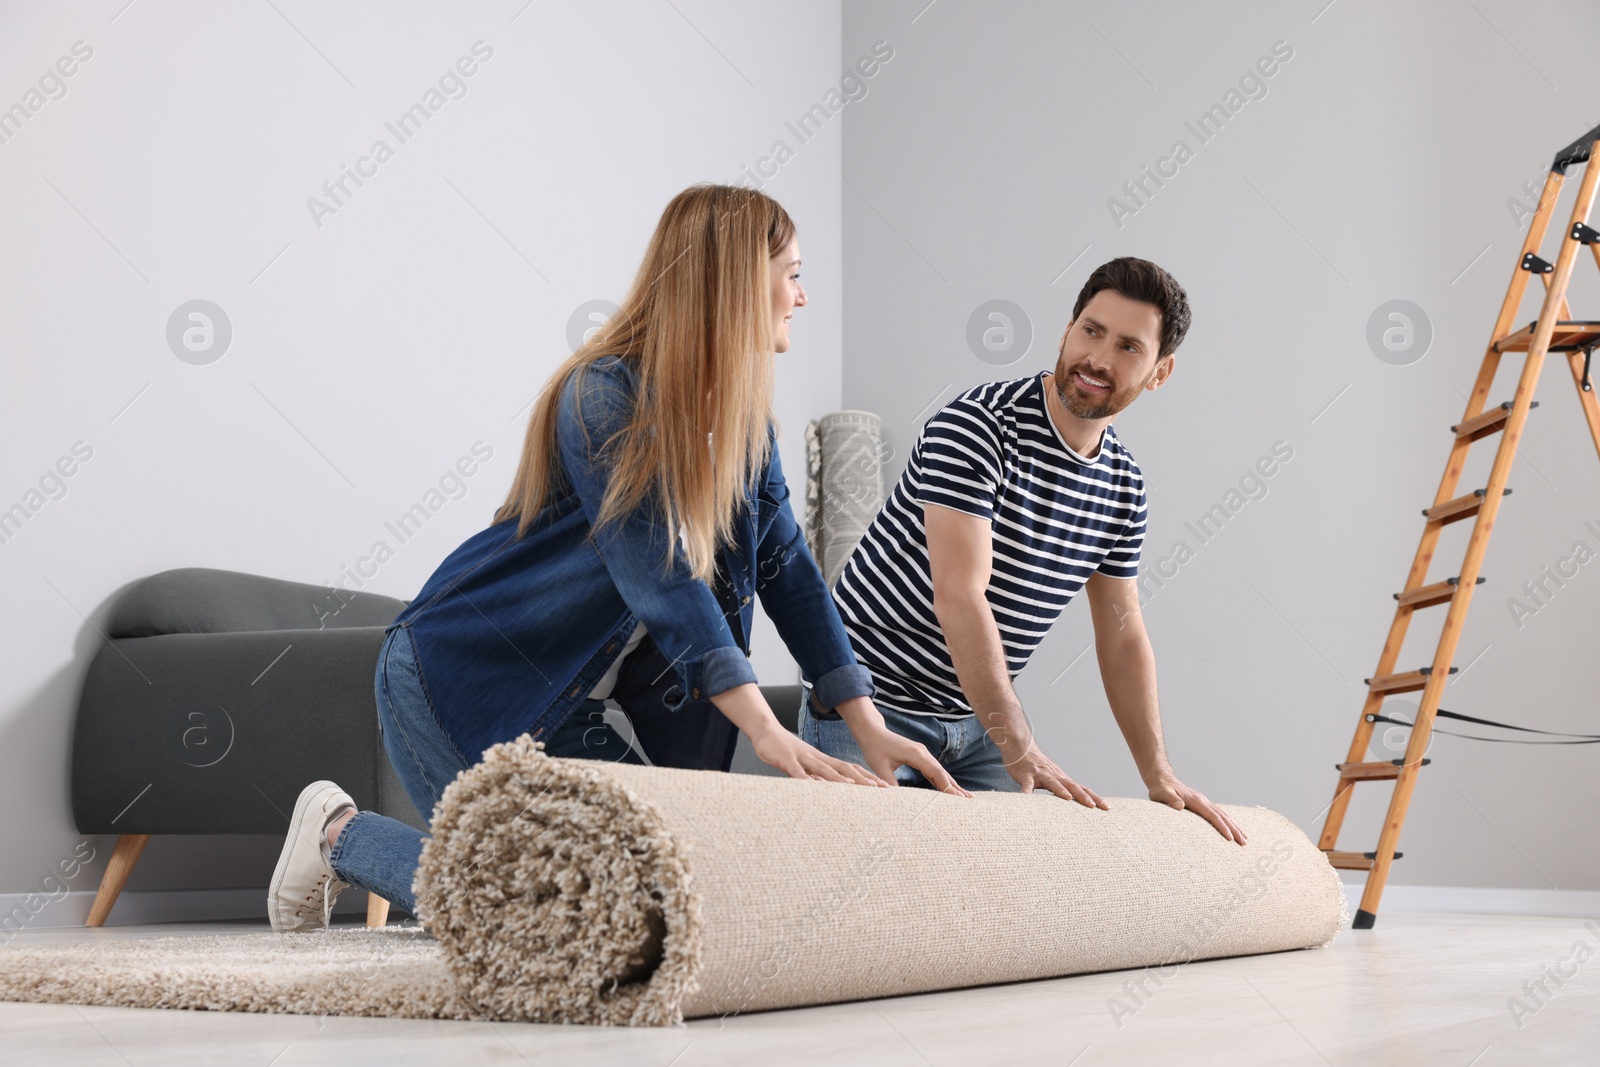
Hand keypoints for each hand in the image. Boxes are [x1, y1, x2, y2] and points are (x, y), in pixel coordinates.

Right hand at [749, 725, 886, 786]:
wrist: (767, 732)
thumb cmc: (786, 752)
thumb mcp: (805, 766)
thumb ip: (817, 777)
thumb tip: (831, 791)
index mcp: (823, 761)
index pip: (850, 769)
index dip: (867, 777)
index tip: (883, 787)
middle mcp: (817, 758)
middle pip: (844, 769)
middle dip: (862, 779)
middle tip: (880, 789)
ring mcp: (803, 758)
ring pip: (824, 769)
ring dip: (839, 778)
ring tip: (854, 787)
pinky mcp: (787, 760)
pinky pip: (797, 771)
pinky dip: (805, 779)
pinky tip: (812, 787)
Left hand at [852, 723, 971, 796]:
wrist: (872, 731)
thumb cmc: (874, 747)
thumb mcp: (879, 766)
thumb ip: (889, 782)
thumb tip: (895, 800)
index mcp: (916, 754)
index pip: (936, 773)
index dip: (947, 786)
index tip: (958, 798)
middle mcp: (923, 753)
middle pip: (943, 772)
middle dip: (955, 786)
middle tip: (969, 800)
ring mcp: (922, 754)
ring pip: (940, 771)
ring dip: (951, 784)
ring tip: (964, 797)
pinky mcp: (919, 757)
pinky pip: (933, 770)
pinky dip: (942, 780)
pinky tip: (948, 789)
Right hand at [1001, 741, 1108, 808]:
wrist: (1022, 748)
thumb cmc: (1038, 769)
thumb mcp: (1052, 780)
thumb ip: (1061, 791)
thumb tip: (1073, 807)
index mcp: (1063, 779)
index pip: (1082, 789)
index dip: (1095, 797)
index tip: (1107, 808)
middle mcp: (1055, 776)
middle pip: (1072, 786)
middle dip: (1083, 796)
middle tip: (1093, 806)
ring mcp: (1041, 775)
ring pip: (1053, 782)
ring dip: (1061, 790)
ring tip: (1069, 798)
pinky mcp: (1026, 775)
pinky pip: (1027, 784)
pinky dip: (1027, 792)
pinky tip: (1026, 799)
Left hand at [1148, 776, 1246, 843]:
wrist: (1163, 780)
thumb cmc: (1161, 789)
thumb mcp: (1161, 793)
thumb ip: (1170, 799)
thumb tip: (1180, 806)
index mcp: (1196, 800)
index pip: (1213, 815)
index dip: (1222, 827)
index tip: (1230, 838)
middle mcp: (1204, 801)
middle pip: (1223, 816)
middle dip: (1234, 829)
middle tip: (1244, 843)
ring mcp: (1205, 802)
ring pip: (1224, 814)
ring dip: (1235, 826)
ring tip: (1245, 838)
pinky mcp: (1203, 804)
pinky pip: (1220, 814)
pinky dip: (1229, 821)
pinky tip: (1233, 828)